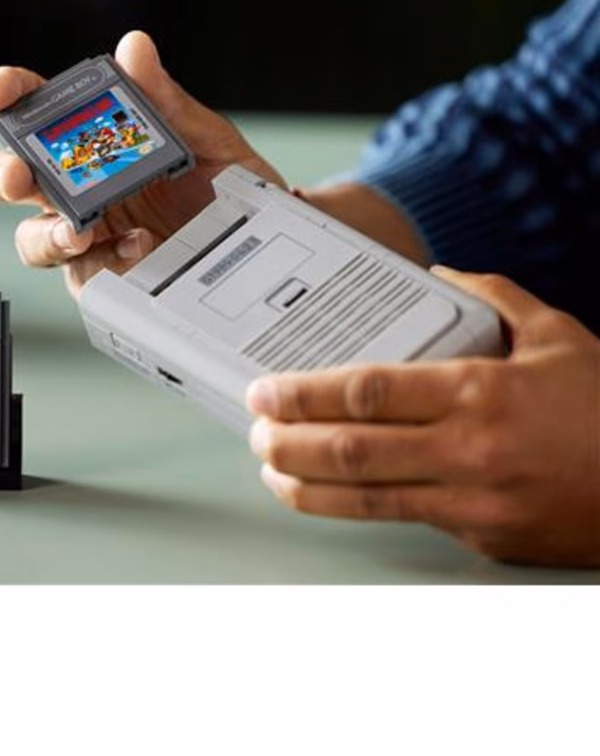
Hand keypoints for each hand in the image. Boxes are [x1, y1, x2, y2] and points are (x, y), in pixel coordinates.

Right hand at [0, 30, 285, 295]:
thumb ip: (167, 100)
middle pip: (17, 179)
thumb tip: (135, 49)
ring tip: (78, 229)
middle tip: (20, 172)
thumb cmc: (232, 190)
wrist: (267, 245)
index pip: (39, 113)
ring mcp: (91, 236)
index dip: (12, 97)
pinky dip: (103, 260)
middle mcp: (82, 189)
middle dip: (7, 173)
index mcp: (97, 143)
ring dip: (45, 233)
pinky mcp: (107, 277)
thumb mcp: (209, 139)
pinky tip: (137, 244)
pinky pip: (84, 274)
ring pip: (34, 237)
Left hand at [247, 267, 599, 567]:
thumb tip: (441, 274)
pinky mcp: (482, 537)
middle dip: (289, 442)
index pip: (366, 393)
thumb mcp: (557, 335)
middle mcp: (468, 449)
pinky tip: (330, 496)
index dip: (304, 395)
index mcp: (478, 391)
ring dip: (308, 487)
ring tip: (273, 471)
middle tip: (253, 431)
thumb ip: (494, 297)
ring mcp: (473, 501)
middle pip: (352, 450)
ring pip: (367, 499)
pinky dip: (359, 508)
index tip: (265, 392)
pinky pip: (407, 520)